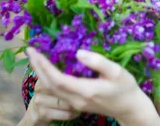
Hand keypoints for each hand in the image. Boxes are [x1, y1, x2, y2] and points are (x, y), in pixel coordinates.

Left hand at [26, 48, 152, 121]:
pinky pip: (57, 92)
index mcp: (85, 90)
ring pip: (51, 90)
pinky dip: (48, 80)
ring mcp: (75, 104)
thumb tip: (78, 52)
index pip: (57, 79)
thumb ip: (98, 61)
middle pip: (49, 85)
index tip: (34, 51)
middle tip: (30, 51)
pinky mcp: (76, 104)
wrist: (130, 108)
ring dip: (41, 74)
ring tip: (35, 58)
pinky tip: (47, 70)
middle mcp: (76, 99)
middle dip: (37, 67)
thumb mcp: (116, 71)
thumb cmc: (126, 87)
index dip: (43, 65)